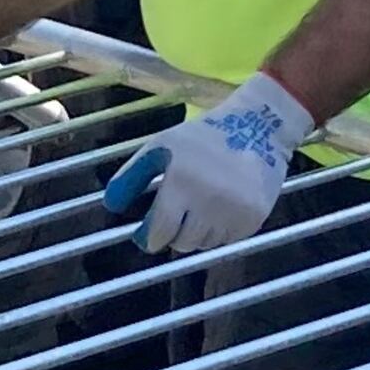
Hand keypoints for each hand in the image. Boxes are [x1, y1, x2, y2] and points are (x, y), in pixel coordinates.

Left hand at [101, 73, 313, 253]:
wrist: (258, 126)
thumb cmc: (202, 137)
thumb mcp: (161, 147)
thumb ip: (131, 177)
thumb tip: (111, 207)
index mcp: (181, 185)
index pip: (159, 234)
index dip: (149, 238)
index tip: (146, 235)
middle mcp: (208, 203)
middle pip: (182, 243)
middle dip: (174, 233)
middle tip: (177, 216)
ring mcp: (234, 212)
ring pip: (206, 243)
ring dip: (198, 232)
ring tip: (201, 207)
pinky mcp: (254, 218)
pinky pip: (229, 239)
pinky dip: (221, 229)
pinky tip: (222, 206)